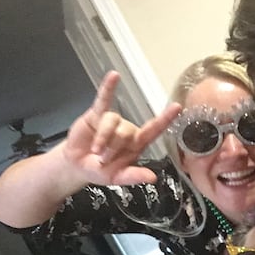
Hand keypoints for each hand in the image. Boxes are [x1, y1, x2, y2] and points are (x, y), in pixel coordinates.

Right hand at [63, 70, 181, 184]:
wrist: (77, 165)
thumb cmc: (99, 170)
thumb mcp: (117, 179)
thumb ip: (133, 177)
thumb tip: (152, 177)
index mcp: (137, 144)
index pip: (154, 129)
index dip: (165, 119)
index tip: (177, 107)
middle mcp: (128, 130)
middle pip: (126, 132)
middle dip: (112, 148)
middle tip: (103, 160)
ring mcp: (113, 120)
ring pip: (112, 123)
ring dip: (102, 139)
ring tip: (95, 150)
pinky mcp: (97, 114)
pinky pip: (104, 99)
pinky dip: (108, 88)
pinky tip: (113, 76)